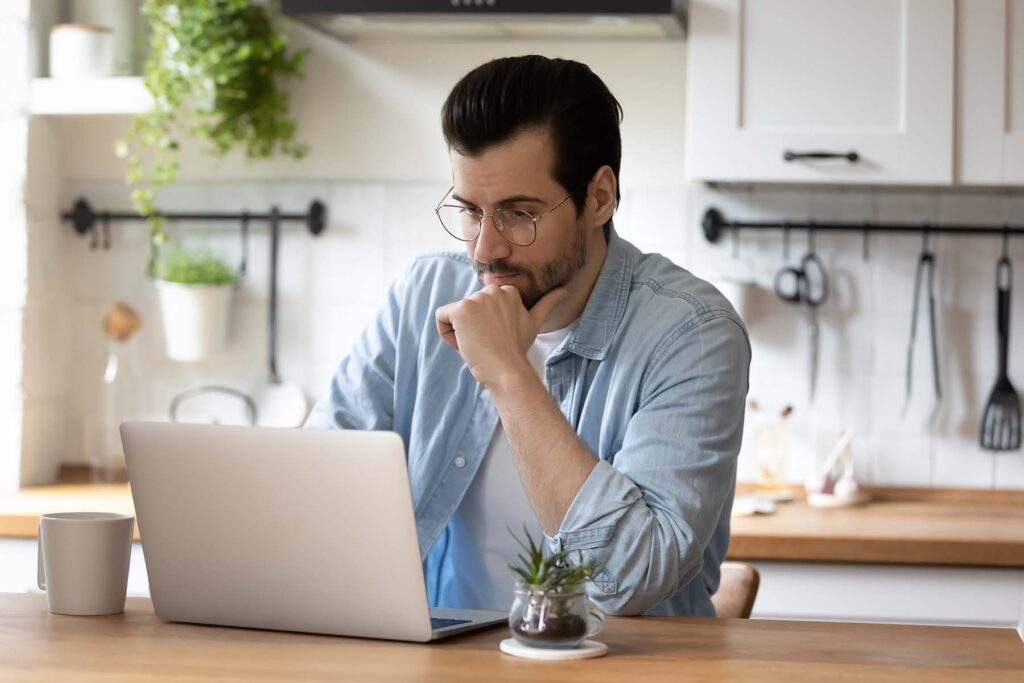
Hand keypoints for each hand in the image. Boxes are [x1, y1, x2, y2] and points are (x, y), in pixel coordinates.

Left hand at [435, 285, 566, 387]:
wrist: (508, 369)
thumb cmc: (517, 350)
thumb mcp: (534, 322)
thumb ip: (547, 303)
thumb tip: (565, 290)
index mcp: (507, 291)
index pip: (481, 307)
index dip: (486, 326)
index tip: (498, 338)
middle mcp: (492, 290)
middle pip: (467, 311)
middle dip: (472, 329)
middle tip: (489, 344)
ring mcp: (476, 299)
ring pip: (454, 317)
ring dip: (461, 334)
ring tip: (480, 346)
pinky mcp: (461, 310)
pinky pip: (440, 318)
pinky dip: (446, 334)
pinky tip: (464, 343)